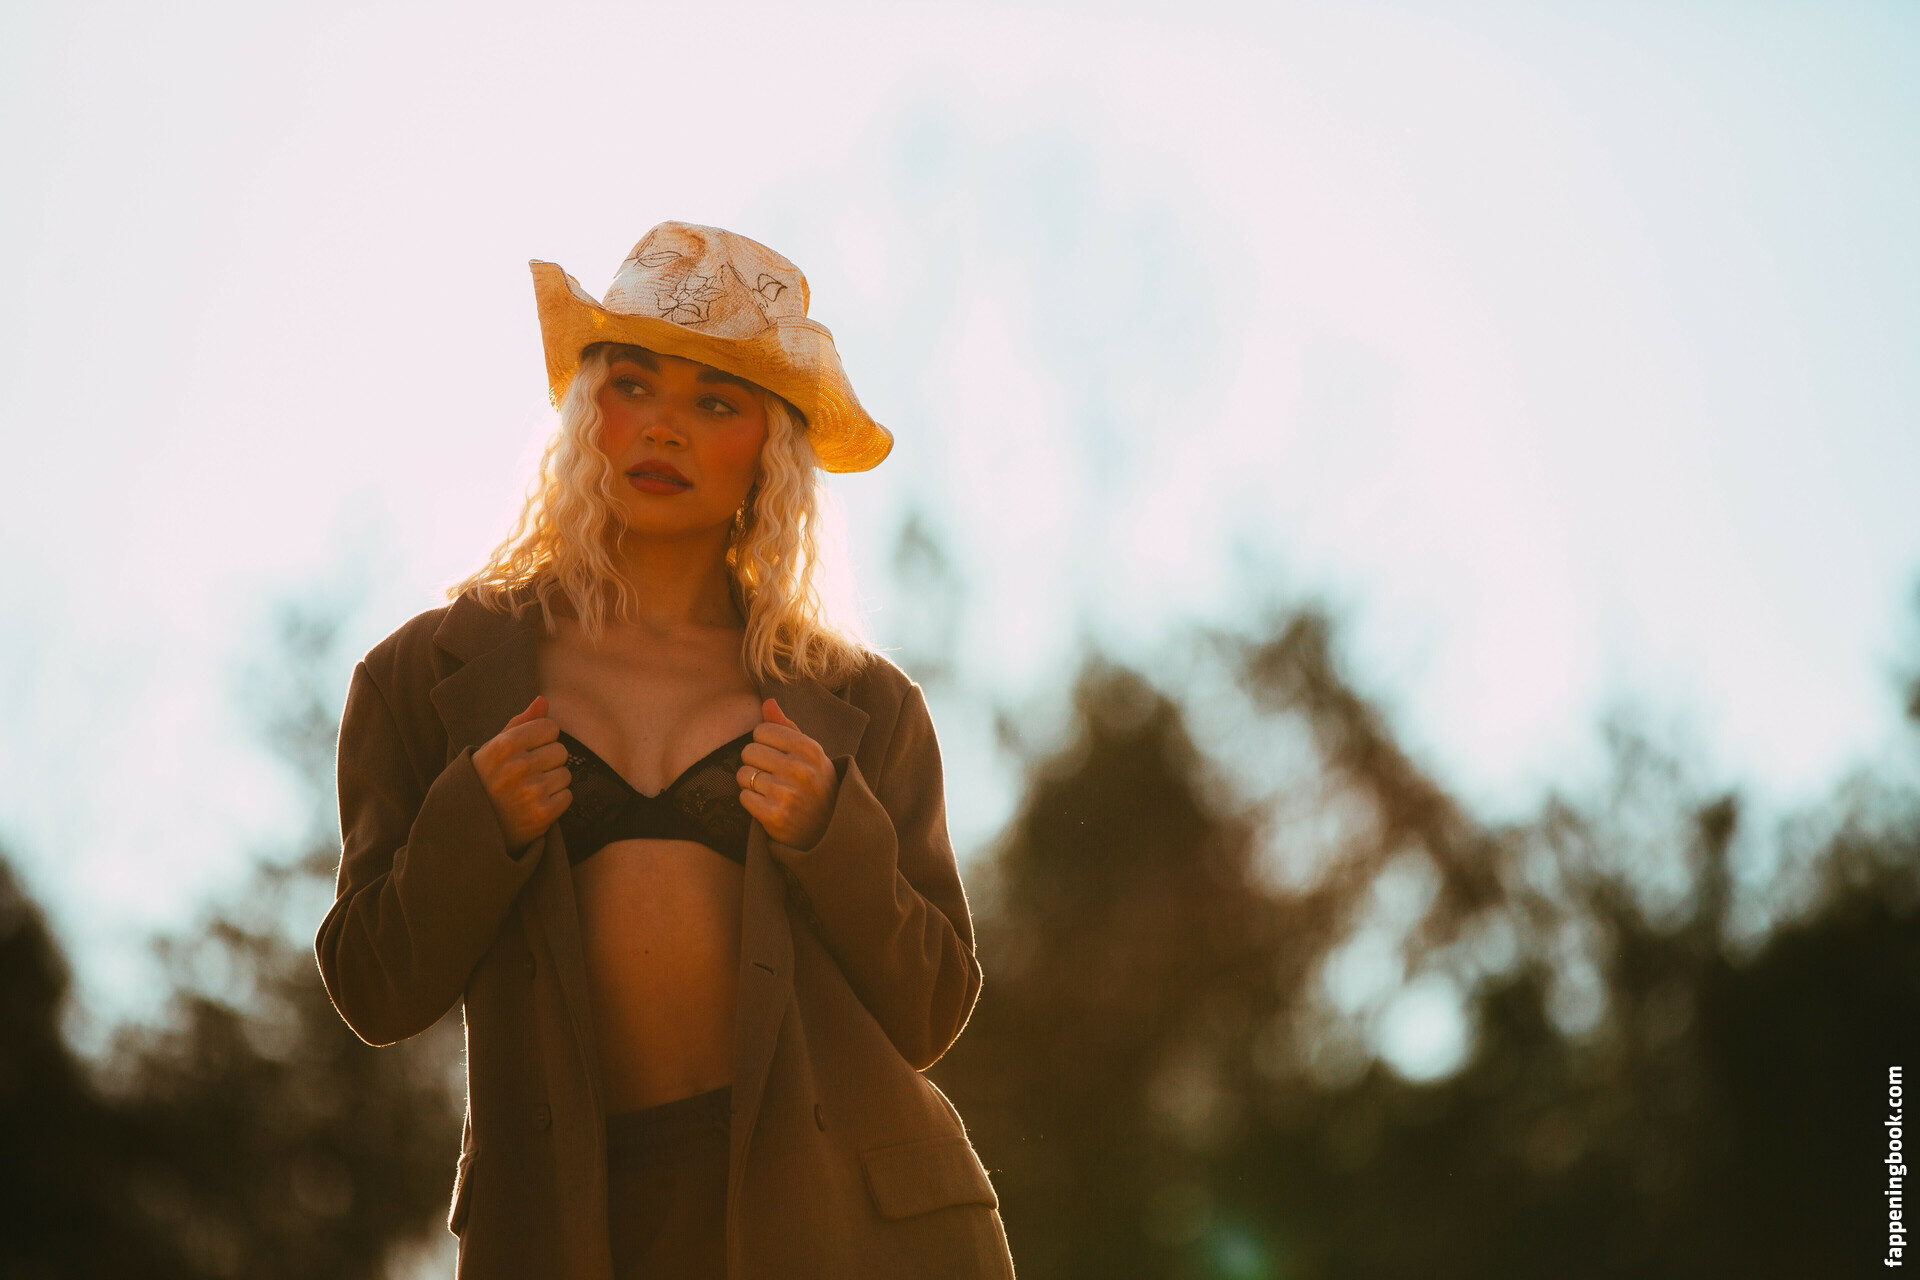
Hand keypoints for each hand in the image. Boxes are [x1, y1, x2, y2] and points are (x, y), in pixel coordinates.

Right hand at [473, 695, 571, 855]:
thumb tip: (543, 700)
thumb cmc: (485, 782)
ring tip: (529, 790)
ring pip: (566, 774)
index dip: (541, 739)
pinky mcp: (543, 814)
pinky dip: (556, 802)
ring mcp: (532, 791)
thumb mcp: (492, 749)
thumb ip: (519, 724)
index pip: (550, 727)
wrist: (470, 829)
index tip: (527, 752)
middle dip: (547, 761)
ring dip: (552, 782)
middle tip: (526, 775)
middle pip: (561, 750)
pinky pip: (567, 796)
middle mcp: (518, 766)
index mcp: (505, 745)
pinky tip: (535, 805)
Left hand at [738, 698, 839, 850]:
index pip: (762, 730)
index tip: (777, 756)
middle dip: (756, 763)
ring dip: (752, 783)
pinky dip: (751, 802)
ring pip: (743, 774)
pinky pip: (744, 797)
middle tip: (772, 776)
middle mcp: (800, 768)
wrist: (828, 833)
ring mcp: (787, 793)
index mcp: (810, 749)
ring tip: (770, 791)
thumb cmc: (817, 787)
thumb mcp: (811, 755)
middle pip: (749, 751)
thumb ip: (788, 728)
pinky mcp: (774, 815)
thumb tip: (767, 702)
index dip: (765, 743)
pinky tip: (767, 805)